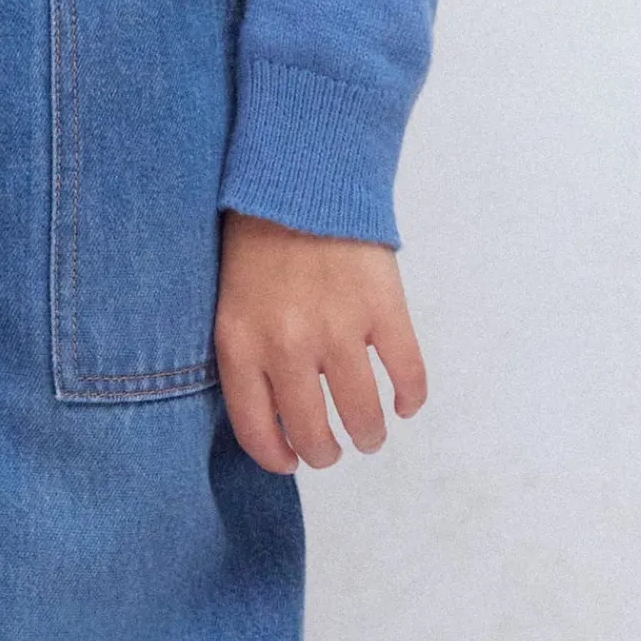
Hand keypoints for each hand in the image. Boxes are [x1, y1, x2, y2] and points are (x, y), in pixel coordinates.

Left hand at [214, 213, 427, 473]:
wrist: (301, 179)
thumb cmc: (257, 242)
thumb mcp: (229, 304)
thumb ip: (246, 355)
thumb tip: (273, 414)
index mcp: (241, 347)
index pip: (257, 430)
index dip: (277, 457)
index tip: (290, 461)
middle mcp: (287, 347)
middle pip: (311, 431)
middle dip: (325, 453)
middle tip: (332, 452)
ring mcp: (338, 330)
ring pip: (361, 412)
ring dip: (368, 435)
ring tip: (370, 436)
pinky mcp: (383, 309)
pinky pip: (406, 372)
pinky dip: (410, 397)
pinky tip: (406, 405)